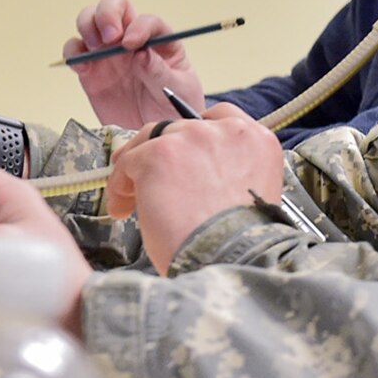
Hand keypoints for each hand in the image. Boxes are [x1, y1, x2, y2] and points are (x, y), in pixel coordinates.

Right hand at [66, 0, 207, 127]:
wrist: (155, 132)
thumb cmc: (174, 105)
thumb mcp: (177, 90)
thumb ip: (159, 72)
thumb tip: (141, 54)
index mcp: (159, 39)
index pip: (147, 21)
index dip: (139, 27)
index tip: (132, 44)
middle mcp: (131, 38)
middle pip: (114, 5)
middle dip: (107, 13)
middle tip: (109, 38)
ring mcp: (108, 52)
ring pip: (90, 20)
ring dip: (88, 27)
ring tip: (96, 49)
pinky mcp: (91, 70)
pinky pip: (75, 51)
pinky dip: (73, 54)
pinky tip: (83, 69)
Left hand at [106, 104, 283, 272]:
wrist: (232, 259)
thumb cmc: (241, 243)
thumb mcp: (252, 195)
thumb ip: (231, 173)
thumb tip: (195, 178)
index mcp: (257, 141)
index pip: (220, 118)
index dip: (195, 138)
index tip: (182, 158)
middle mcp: (228, 131)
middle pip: (180, 128)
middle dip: (164, 154)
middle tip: (150, 182)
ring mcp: (193, 138)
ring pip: (150, 140)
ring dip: (138, 167)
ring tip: (129, 198)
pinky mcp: (160, 153)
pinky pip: (128, 162)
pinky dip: (120, 185)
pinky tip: (123, 209)